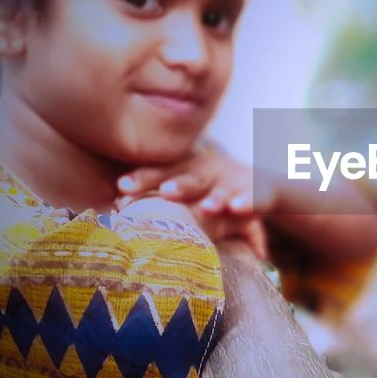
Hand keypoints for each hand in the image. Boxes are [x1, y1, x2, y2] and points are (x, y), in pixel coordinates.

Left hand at [116, 151, 273, 257]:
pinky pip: (253, 198)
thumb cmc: (212, 190)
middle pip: (189, 177)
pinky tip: (237, 209)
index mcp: (187, 168)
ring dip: (215, 198)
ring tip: (208, 209)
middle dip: (176, 185)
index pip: (162, 172)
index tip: (122, 190)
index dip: (143, 179)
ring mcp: (234, 180)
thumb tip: (114, 207)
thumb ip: (159, 196)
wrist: (263, 184)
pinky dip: (245, 202)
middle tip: (164, 194)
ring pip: (221, 190)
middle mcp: (209, 170)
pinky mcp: (258, 191)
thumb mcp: (188, 188)